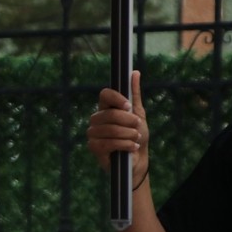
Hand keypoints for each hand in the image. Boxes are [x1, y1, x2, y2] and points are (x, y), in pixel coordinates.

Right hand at [87, 69, 149, 187]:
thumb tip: (135, 72)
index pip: (105, 95)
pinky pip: (108, 143)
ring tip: (135, 139)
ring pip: (110, 129)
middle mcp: (96, 119)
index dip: (117, 98)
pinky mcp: (93, 148)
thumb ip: (135, 95)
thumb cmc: (137, 136)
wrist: (137, 159)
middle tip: (138, 127)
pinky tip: (131, 147)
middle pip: (110, 114)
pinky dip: (124, 145)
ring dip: (128, 135)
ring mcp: (93, 133)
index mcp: (106, 108)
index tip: (129, 106)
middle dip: (128, 121)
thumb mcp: (139, 114)